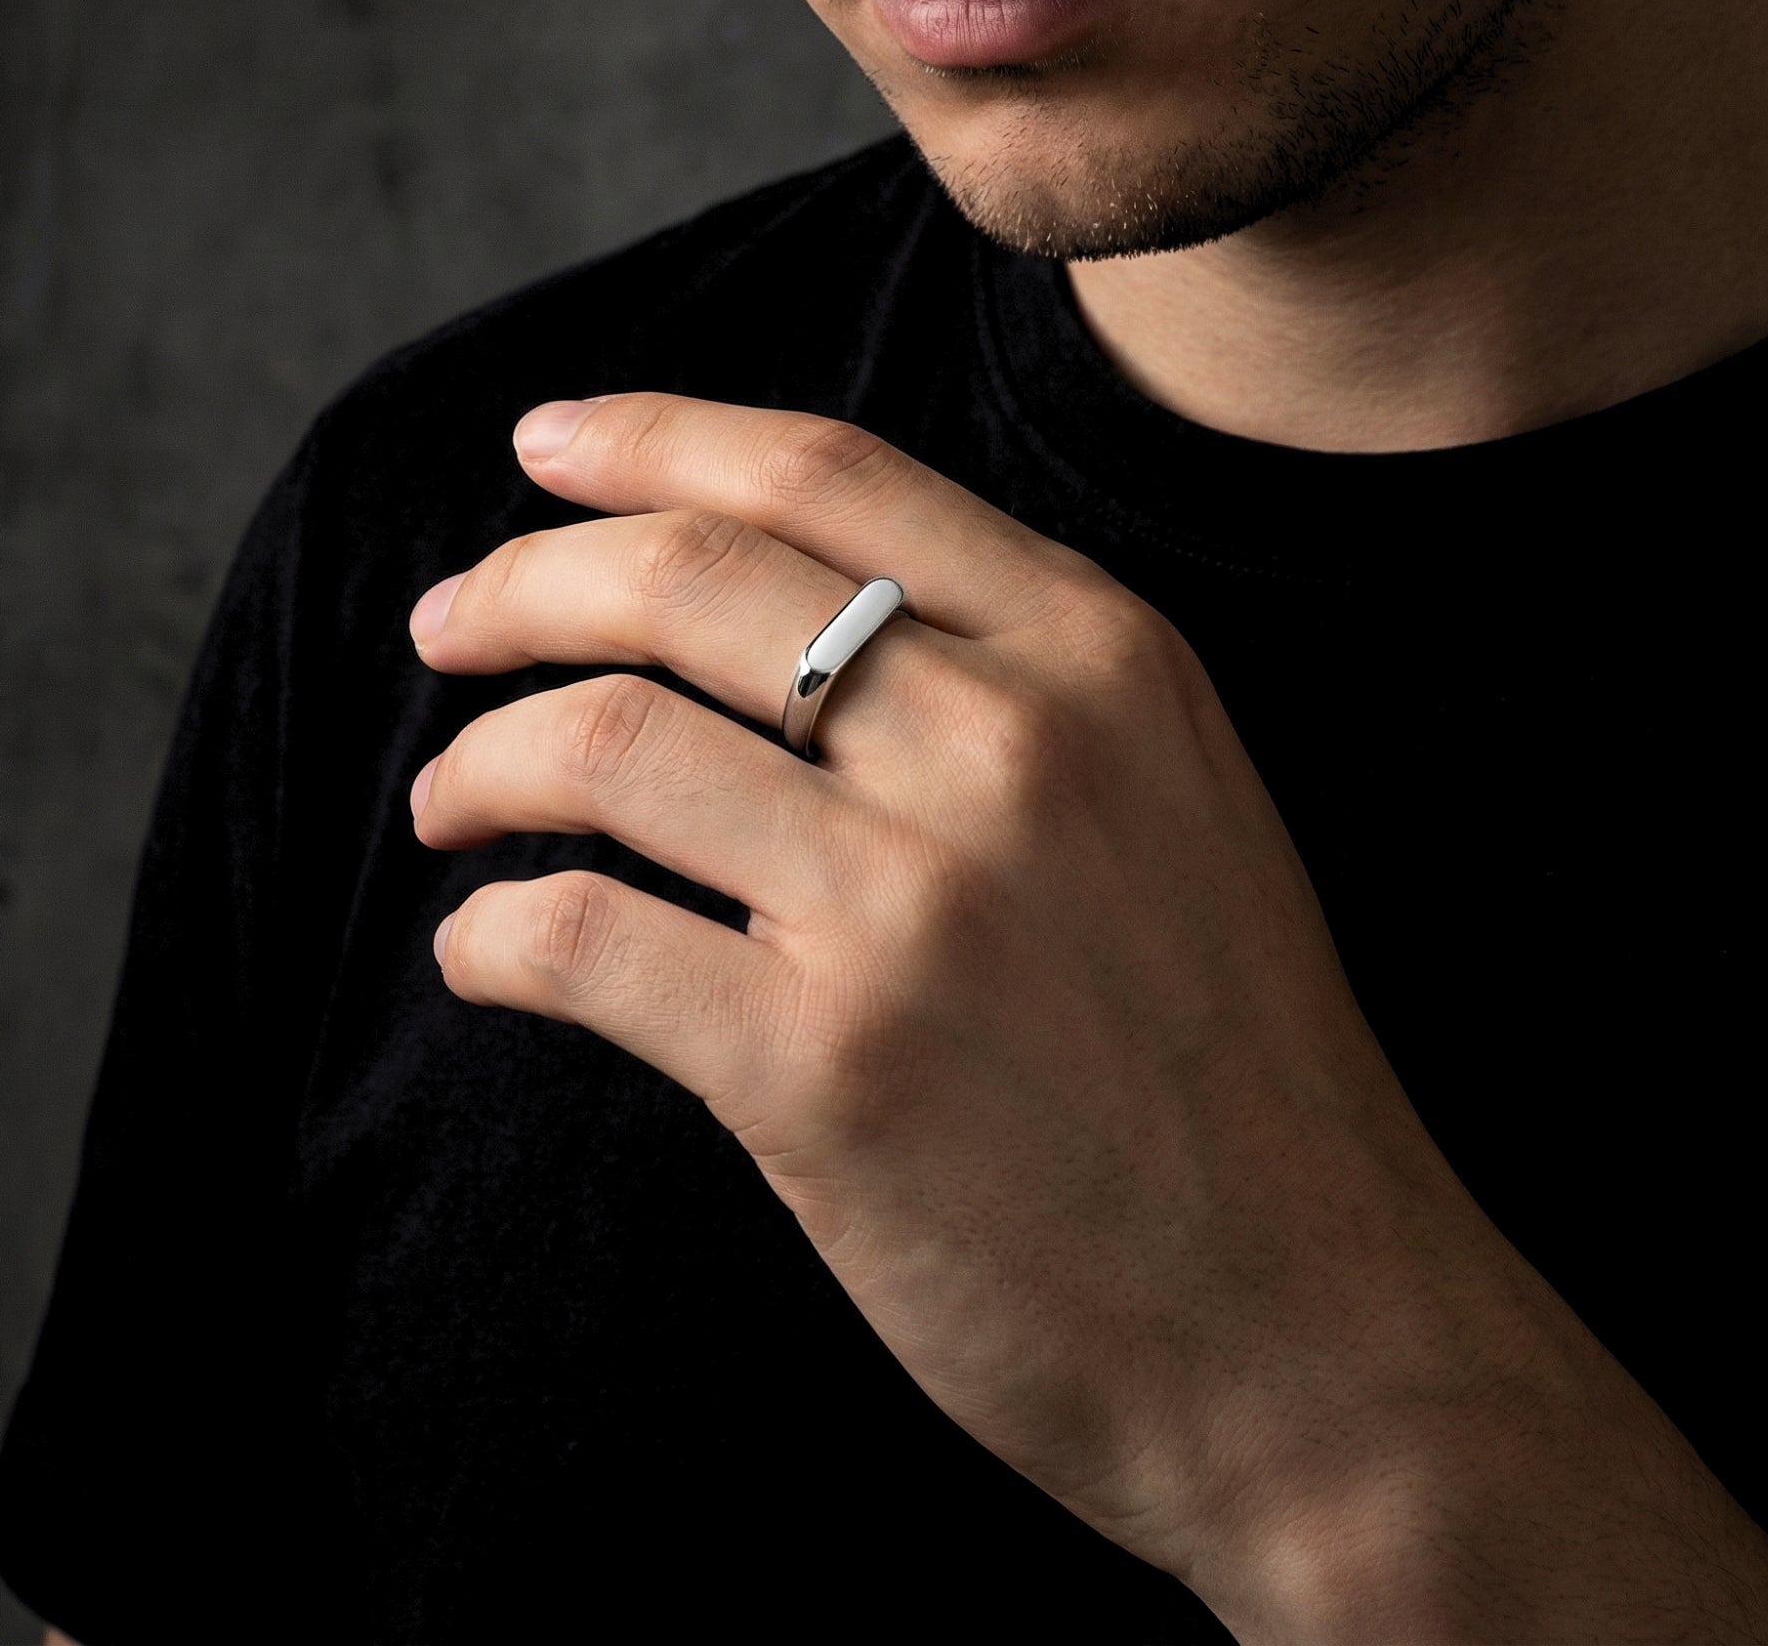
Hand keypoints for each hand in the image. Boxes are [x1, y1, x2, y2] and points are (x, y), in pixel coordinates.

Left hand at [408, 394, 1767, 1641]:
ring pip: (607, 742)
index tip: (546, 445)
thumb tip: (771, 609)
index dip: (651, 437)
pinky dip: (491, 933)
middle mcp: (1010, 744)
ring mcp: (917, 905)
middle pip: (688, 579)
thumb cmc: (1226, 1064)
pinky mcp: (830, 1069)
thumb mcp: (1168, 798)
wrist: (1321, 1329)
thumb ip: (1007, 677)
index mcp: (1099, 654)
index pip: (822, 472)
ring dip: (482, 762)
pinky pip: (584, 938)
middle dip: (524, 583)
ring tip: (449, 803)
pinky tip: (483, 951)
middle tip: (447, 627)